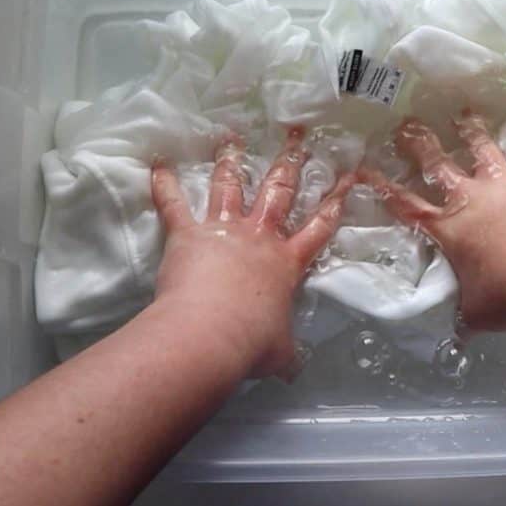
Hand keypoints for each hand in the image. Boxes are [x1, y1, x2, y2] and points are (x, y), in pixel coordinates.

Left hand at [150, 128, 353, 377]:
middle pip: (279, 191)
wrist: (211, 334)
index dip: (335, 201)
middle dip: (290, 162)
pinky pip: (174, 203)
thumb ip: (288, 354)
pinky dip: (165, 183)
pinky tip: (158, 163)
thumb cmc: (252, 344)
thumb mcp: (281, 353)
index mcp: (287, 263)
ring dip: (231, 160)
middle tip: (296, 136)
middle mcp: (259, 237)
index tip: (347, 176)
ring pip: (230, 186)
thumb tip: (293, 370)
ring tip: (233, 137)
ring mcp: (224, 230)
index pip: (319, 227)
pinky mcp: (189, 233)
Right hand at [360, 106, 505, 331]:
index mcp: (447, 229)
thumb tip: (458, 335)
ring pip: (480, 145)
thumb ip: (464, 314)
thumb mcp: (476, 312)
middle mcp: (469, 197)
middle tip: (407, 124)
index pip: (406, 205)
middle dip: (419, 142)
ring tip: (463, 112)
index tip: (366, 170)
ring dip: (469, 127)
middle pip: (437, 163)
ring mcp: (502, 181)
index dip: (384, 187)